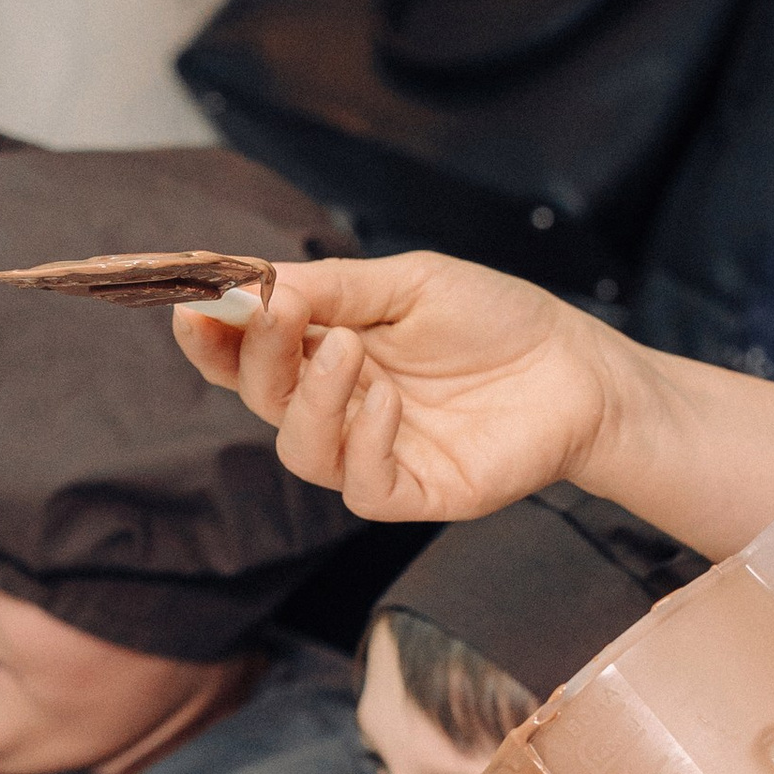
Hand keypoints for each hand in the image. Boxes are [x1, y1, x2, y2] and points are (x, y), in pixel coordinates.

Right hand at [170, 253, 630, 525]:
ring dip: (310, 398)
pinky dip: (363, 442)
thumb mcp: (409, 283)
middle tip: (277, 312)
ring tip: (349, 352)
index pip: (249, 354)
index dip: (213, 336)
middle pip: (263, 396)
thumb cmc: (498, 321)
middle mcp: (342, 406)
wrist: (579, 368)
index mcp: (330, 351)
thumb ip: (332, 288)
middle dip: (258, 354)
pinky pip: (361, 486)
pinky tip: (388, 402)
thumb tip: (251, 285)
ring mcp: (376, 452)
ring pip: (301, 448)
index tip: (194, 306)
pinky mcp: (416, 490)